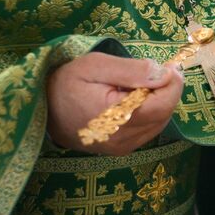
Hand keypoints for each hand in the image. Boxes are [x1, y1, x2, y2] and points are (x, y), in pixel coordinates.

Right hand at [45, 52, 183, 154]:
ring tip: (139, 84)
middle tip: (157, 70)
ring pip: (160, 122)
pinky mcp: (121, 150)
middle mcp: (122, 139)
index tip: (171, 65)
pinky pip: (148, 130)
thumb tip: (164, 74)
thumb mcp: (94, 66)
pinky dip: (149, 112)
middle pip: (164, 113)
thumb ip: (131, 70)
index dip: (173, 83)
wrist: (40, 110)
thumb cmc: (65, 83)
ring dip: (158, 101)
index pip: (162, 104)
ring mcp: (122, 148)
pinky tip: (133, 100)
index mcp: (116, 118)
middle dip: (166, 90)